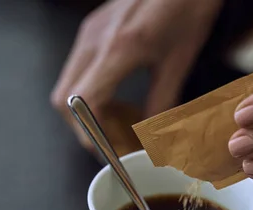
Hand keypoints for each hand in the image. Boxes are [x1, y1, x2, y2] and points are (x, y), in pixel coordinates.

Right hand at [51, 0, 221, 150]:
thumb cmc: (187, 9)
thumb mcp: (180, 61)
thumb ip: (163, 101)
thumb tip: (152, 136)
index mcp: (118, 49)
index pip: (85, 103)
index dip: (93, 135)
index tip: (110, 152)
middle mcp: (94, 40)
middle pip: (65, 100)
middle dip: (84, 129)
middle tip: (110, 143)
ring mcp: (88, 33)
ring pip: (67, 86)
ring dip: (86, 112)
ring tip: (117, 123)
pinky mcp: (92, 29)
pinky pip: (78, 70)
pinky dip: (90, 93)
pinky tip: (117, 98)